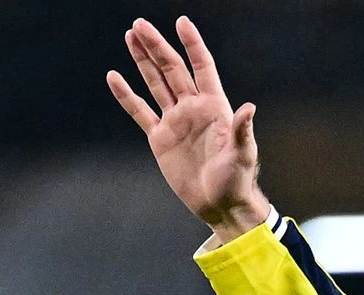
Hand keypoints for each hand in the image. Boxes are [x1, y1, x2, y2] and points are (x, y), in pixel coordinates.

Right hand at [107, 17, 268, 242]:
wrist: (220, 204)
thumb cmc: (237, 180)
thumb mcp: (242, 155)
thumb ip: (242, 131)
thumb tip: (249, 108)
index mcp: (215, 107)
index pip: (202, 68)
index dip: (193, 45)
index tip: (182, 22)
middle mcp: (193, 109)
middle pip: (172, 70)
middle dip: (157, 46)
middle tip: (139, 24)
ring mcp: (175, 121)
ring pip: (155, 83)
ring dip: (143, 61)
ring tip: (130, 36)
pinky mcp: (160, 138)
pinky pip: (140, 111)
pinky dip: (126, 95)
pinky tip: (114, 77)